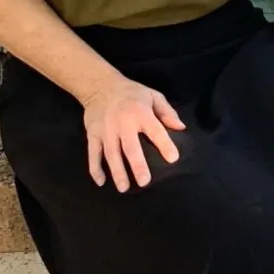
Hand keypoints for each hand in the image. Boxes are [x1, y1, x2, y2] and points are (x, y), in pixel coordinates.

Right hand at [83, 76, 184, 191]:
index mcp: (141, 113)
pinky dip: (95, 168)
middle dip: (137, 165)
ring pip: (111, 154)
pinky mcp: (93, 134)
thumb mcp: (153, 96)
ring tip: (124, 188)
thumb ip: (167, 112)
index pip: (155, 131)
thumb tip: (181, 127)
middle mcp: (123, 124)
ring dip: (117, 172)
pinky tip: (101, 182)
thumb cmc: (132, 93)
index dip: (164, 144)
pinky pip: (93, 154)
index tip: (173, 159)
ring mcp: (106, 131)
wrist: (100, 85)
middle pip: (130, 148)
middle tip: (144, 182)